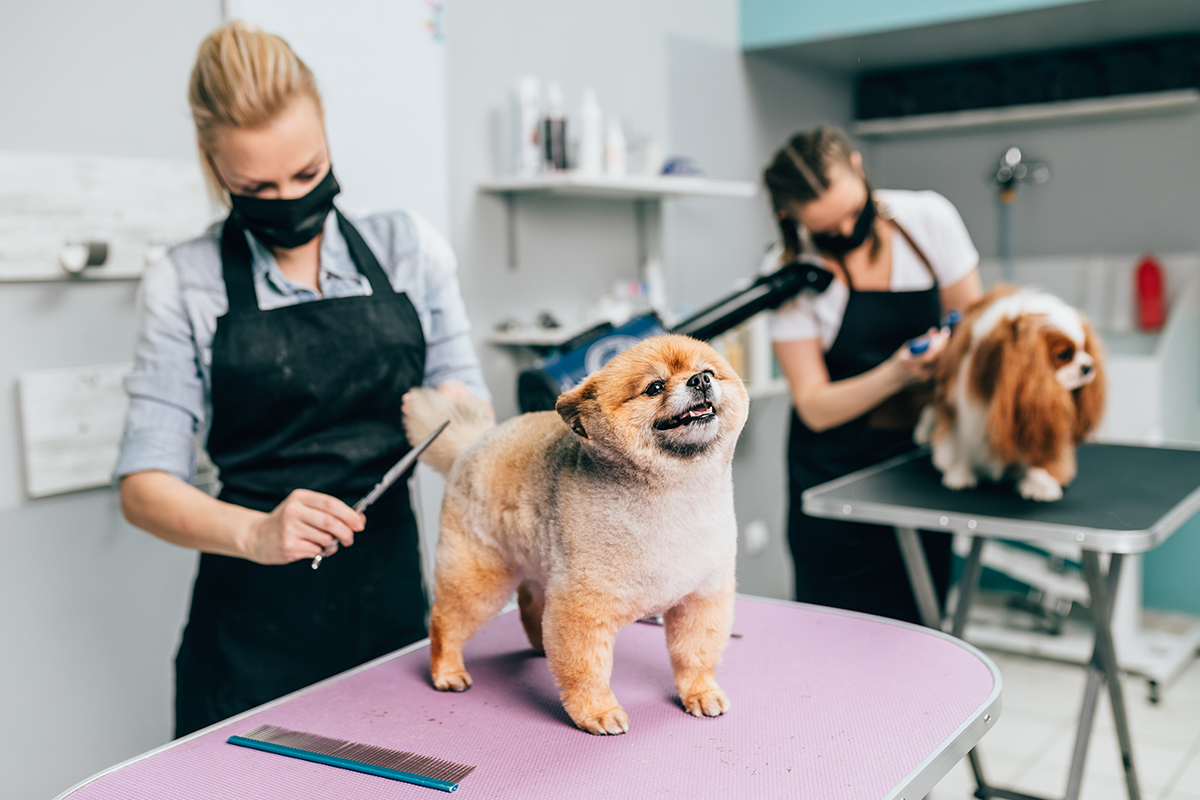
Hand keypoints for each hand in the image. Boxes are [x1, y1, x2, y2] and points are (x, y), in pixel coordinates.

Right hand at [242, 488, 364, 564]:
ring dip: (332, 544)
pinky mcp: (288, 545)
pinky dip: (320, 552)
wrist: (256, 536)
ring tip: (326, 544)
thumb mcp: (305, 510)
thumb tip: (360, 519)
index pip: (330, 503)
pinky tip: (313, 548)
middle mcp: (293, 511)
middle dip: (346, 532)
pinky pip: (315, 550)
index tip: (359, 524)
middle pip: (330, 522)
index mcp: (300, 497)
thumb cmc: (287, 522)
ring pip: (325, 538)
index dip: (349, 514)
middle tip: (350, 539)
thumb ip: (331, 513)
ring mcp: (289, 529)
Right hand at [891, 326, 948, 385]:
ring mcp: (923, 378)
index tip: (944, 333)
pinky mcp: (927, 380)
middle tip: (946, 335)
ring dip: (943, 351)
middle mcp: (918, 372)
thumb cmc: (899, 360)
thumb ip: (921, 339)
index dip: (939, 345)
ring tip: (943, 341)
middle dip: (944, 346)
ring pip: (940, 363)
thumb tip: (934, 330)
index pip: (929, 356)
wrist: (893, 378)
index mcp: (910, 363)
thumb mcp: (906, 348)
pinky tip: (939, 350)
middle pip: (938, 360)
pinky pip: (938, 367)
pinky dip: (940, 358)